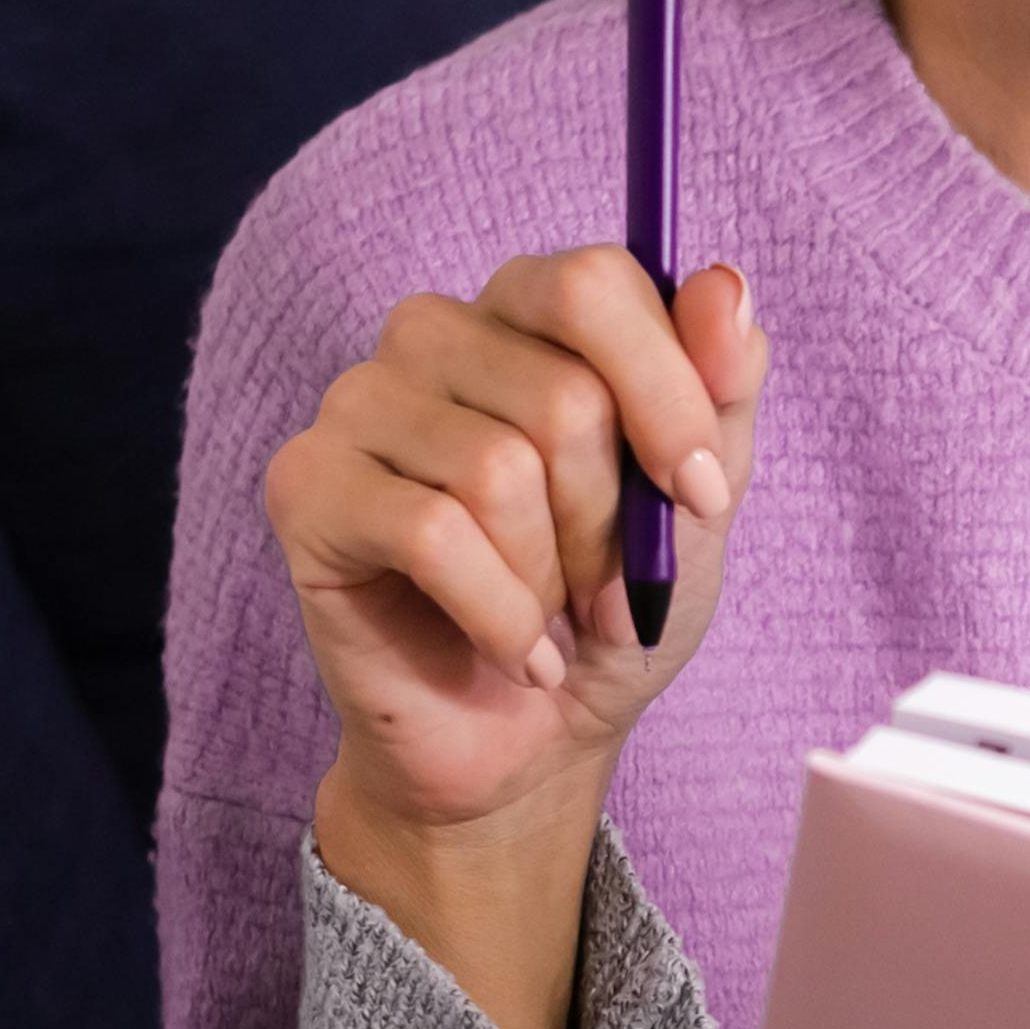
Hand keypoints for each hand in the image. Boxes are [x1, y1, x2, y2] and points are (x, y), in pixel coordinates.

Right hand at [264, 248, 766, 1028]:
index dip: (669, 399)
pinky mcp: (303, 487)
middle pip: (560, 394)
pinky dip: (500, 617)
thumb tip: (726, 283)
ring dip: (553, 578)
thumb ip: (722, 389)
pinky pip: (430, 534)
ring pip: (496, 470)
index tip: (705, 494)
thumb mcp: (697, 503)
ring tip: (550, 616)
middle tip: (609, 587)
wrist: (528, 746)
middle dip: (612, 520)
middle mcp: (432, 334)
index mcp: (526, 311)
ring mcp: (356, 403)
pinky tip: (515, 651)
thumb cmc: (605, 607)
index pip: (595, 284)